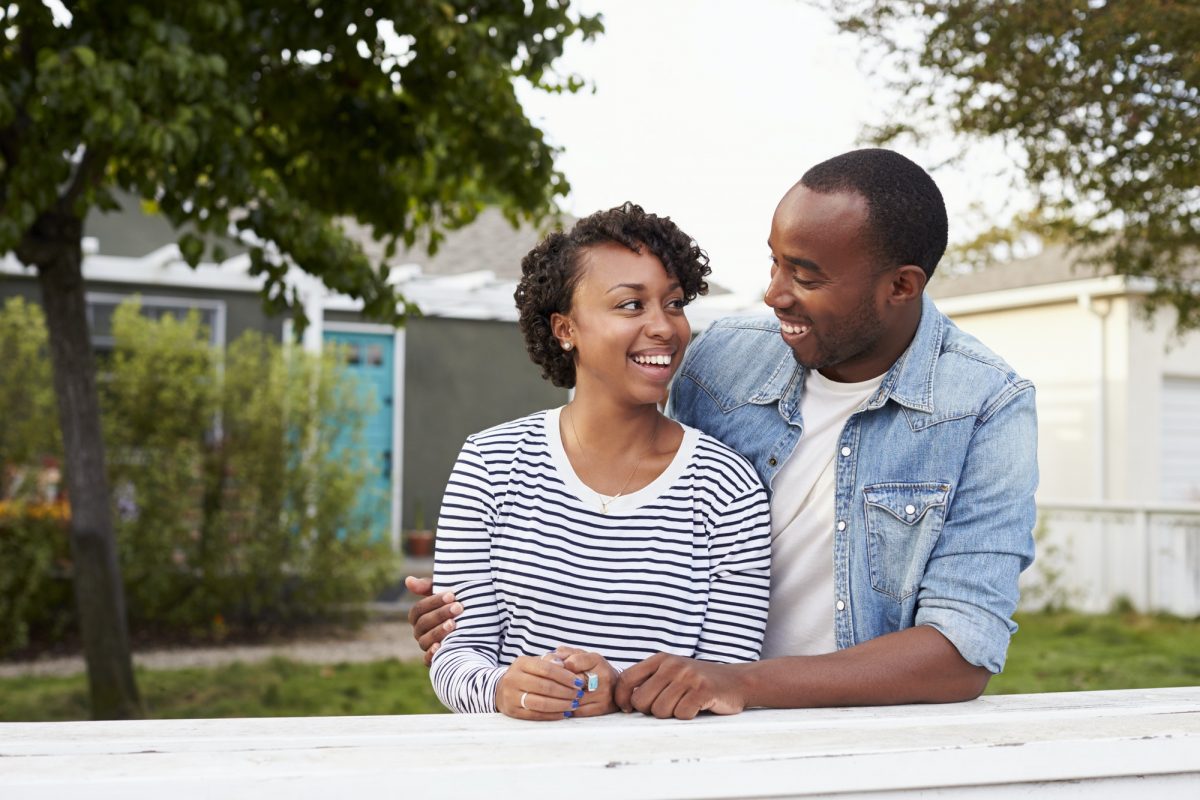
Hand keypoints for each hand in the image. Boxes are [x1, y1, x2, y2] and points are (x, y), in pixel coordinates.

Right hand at [404, 576, 462, 666]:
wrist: (478, 629)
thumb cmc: (457, 607)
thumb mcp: (445, 596)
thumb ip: (428, 587)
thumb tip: (408, 580)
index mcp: (419, 617)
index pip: (418, 609)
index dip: (433, 602)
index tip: (452, 595)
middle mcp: (420, 632)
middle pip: (422, 624)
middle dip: (440, 614)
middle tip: (459, 607)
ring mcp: (427, 647)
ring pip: (425, 641)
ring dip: (438, 631)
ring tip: (454, 624)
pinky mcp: (436, 660)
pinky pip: (427, 660)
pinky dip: (431, 655)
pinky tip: (440, 646)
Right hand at [497, 654, 587, 720]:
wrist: (501, 689)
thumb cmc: (526, 674)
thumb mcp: (534, 663)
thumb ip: (550, 661)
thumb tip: (566, 664)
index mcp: (521, 663)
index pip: (547, 669)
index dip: (565, 676)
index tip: (579, 682)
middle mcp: (513, 679)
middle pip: (545, 687)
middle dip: (565, 692)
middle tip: (579, 694)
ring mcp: (511, 696)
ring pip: (541, 703)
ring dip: (561, 705)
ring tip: (574, 704)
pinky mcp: (513, 711)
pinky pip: (536, 715)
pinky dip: (553, 715)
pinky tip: (564, 713)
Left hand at [552, 646, 618, 717]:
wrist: (614, 686)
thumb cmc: (591, 668)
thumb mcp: (579, 655)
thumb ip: (563, 653)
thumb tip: (548, 660)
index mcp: (596, 660)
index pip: (572, 663)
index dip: (558, 667)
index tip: (552, 670)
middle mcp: (603, 676)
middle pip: (571, 683)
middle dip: (557, 684)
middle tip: (547, 685)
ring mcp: (603, 694)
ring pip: (573, 698)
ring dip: (559, 698)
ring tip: (550, 696)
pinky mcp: (601, 708)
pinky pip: (577, 711)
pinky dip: (566, 709)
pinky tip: (560, 705)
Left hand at [615, 653, 747, 719]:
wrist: (737, 681)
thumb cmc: (698, 682)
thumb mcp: (673, 672)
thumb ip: (650, 680)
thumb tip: (623, 701)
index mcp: (661, 659)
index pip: (627, 678)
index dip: (622, 698)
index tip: (628, 709)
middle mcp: (672, 665)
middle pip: (641, 701)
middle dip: (651, 710)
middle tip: (668, 706)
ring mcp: (688, 677)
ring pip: (661, 711)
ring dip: (672, 714)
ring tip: (685, 704)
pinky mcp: (702, 690)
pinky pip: (681, 715)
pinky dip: (688, 716)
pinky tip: (697, 707)